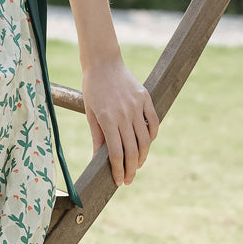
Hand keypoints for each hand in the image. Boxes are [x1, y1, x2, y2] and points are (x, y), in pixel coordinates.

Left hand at [81, 56, 159, 186]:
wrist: (103, 62)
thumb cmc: (92, 88)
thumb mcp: (90, 113)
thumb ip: (97, 136)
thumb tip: (97, 159)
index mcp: (107, 119)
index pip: (116, 153)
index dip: (118, 170)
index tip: (118, 181)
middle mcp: (124, 114)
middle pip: (132, 150)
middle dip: (130, 169)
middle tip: (128, 180)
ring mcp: (136, 106)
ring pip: (145, 140)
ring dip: (142, 156)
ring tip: (136, 165)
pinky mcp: (145, 99)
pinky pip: (153, 123)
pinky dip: (152, 136)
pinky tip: (146, 145)